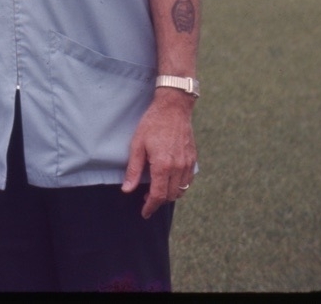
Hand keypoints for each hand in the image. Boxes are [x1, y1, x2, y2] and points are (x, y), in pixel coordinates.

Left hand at [121, 89, 195, 217]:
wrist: (173, 108)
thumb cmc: (152, 124)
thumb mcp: (137, 144)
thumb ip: (133, 169)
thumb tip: (127, 189)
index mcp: (162, 166)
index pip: (158, 195)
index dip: (150, 206)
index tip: (144, 213)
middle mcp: (178, 168)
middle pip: (170, 196)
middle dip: (158, 201)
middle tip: (146, 199)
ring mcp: (188, 165)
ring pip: (180, 191)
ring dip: (169, 194)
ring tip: (156, 189)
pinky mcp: (193, 160)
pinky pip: (187, 181)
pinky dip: (179, 186)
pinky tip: (169, 180)